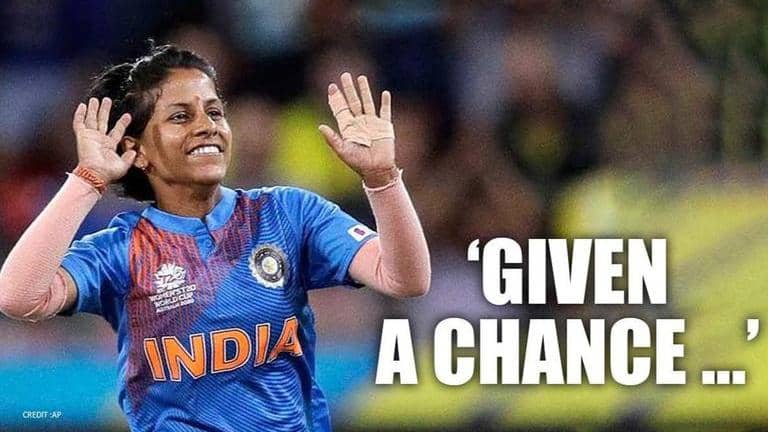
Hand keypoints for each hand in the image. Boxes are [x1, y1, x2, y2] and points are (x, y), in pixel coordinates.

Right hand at [72, 97, 134, 182]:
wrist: (95, 174)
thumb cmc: (108, 173)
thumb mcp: (123, 166)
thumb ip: (129, 158)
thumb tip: (134, 151)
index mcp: (109, 146)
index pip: (117, 131)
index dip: (122, 123)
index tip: (127, 115)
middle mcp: (100, 140)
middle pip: (103, 121)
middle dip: (105, 110)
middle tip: (107, 100)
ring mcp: (90, 137)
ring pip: (92, 119)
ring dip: (93, 109)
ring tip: (95, 99)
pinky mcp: (82, 136)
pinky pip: (79, 123)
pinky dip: (80, 114)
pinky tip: (82, 106)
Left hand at [319, 73, 397, 187]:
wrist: (376, 171)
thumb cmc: (358, 163)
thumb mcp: (342, 151)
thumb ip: (332, 139)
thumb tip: (320, 126)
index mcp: (348, 128)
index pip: (341, 109)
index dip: (336, 98)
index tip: (332, 87)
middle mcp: (359, 123)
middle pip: (353, 101)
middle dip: (348, 89)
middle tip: (344, 75)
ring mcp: (372, 123)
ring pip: (367, 103)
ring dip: (364, 90)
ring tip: (361, 78)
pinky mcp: (385, 127)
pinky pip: (385, 112)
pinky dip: (385, 103)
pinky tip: (384, 93)